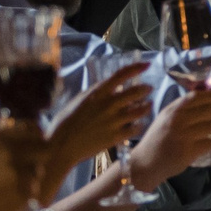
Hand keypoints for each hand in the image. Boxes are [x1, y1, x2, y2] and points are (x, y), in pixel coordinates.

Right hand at [0, 127, 40, 210]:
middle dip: (40, 157)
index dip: (35, 140)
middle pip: (45, 150)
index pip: (32, 132)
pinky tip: (4, 198)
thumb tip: (15, 133)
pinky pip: (31, 192)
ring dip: (29, 178)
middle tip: (32, 165)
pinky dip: (22, 195)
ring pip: (38, 173)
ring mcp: (18, 175)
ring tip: (7, 186)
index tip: (33, 146)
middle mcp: (11, 153)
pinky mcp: (21, 195)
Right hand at [41, 66, 151, 192]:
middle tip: (148, 88)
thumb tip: (109, 87)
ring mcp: (114, 121)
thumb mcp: (79, 100)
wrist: (61, 146)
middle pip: (137, 91)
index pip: (122, 75)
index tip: (146, 65)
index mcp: (98, 93)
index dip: (137, 68)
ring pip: (140, 110)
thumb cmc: (65, 122)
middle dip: (146, 88)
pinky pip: (135, 128)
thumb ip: (96, 93)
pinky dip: (139, 124)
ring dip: (147, 106)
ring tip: (148, 105)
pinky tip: (138, 124)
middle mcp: (109, 104)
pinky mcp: (116, 136)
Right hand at [126, 88, 210, 189]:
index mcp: (172, 110)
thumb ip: (181, 106)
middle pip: (209, 110)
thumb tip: (205, 97)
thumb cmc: (156, 139)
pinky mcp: (190, 152)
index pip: (197, 96)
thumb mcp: (164, 117)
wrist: (146, 163)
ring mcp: (184, 136)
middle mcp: (178, 121)